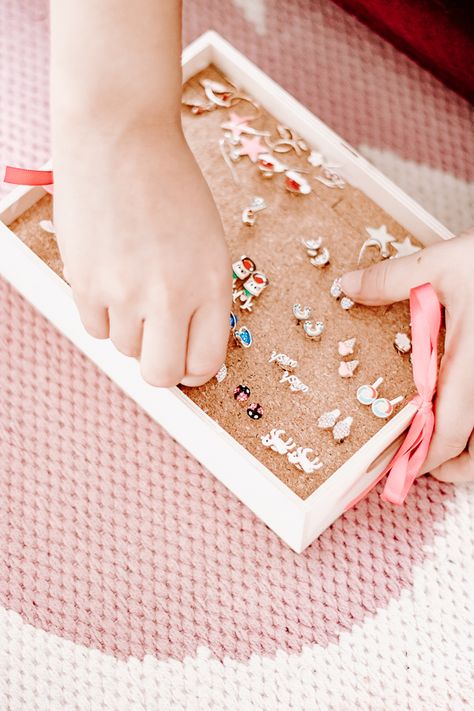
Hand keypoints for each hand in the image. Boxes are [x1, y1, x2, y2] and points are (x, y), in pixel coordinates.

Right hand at [53, 119, 231, 386]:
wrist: (120, 135)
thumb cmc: (170, 185)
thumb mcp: (208, 243)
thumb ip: (203, 298)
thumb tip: (186, 346)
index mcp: (210, 283)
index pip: (205, 362)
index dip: (196, 370)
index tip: (189, 362)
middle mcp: (169, 295)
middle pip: (161, 374)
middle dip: (163, 367)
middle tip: (160, 344)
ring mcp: (123, 291)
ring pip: (125, 349)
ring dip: (131, 329)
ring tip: (133, 286)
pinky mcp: (84, 283)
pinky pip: (94, 329)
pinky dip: (103, 314)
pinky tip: (110, 278)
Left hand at [341, 229, 473, 482]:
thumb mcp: (441, 263)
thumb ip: (391, 280)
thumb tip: (345, 286)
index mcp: (470, 369)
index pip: (446, 433)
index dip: (422, 458)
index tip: (396, 466)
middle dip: (452, 467)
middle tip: (422, 463)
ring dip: (471, 451)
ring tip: (445, 443)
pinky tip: (460, 404)